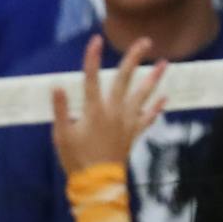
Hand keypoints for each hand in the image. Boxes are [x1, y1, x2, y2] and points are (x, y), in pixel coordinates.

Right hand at [51, 35, 165, 175]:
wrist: (97, 182)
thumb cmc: (75, 158)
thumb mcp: (61, 134)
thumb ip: (60, 109)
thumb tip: (56, 85)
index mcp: (94, 110)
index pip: (91, 78)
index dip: (92, 58)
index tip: (96, 39)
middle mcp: (114, 111)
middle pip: (124, 79)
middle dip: (134, 59)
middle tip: (145, 41)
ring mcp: (126, 122)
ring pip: (143, 95)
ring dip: (153, 78)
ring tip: (164, 63)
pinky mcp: (132, 133)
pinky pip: (148, 117)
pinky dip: (157, 108)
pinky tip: (165, 98)